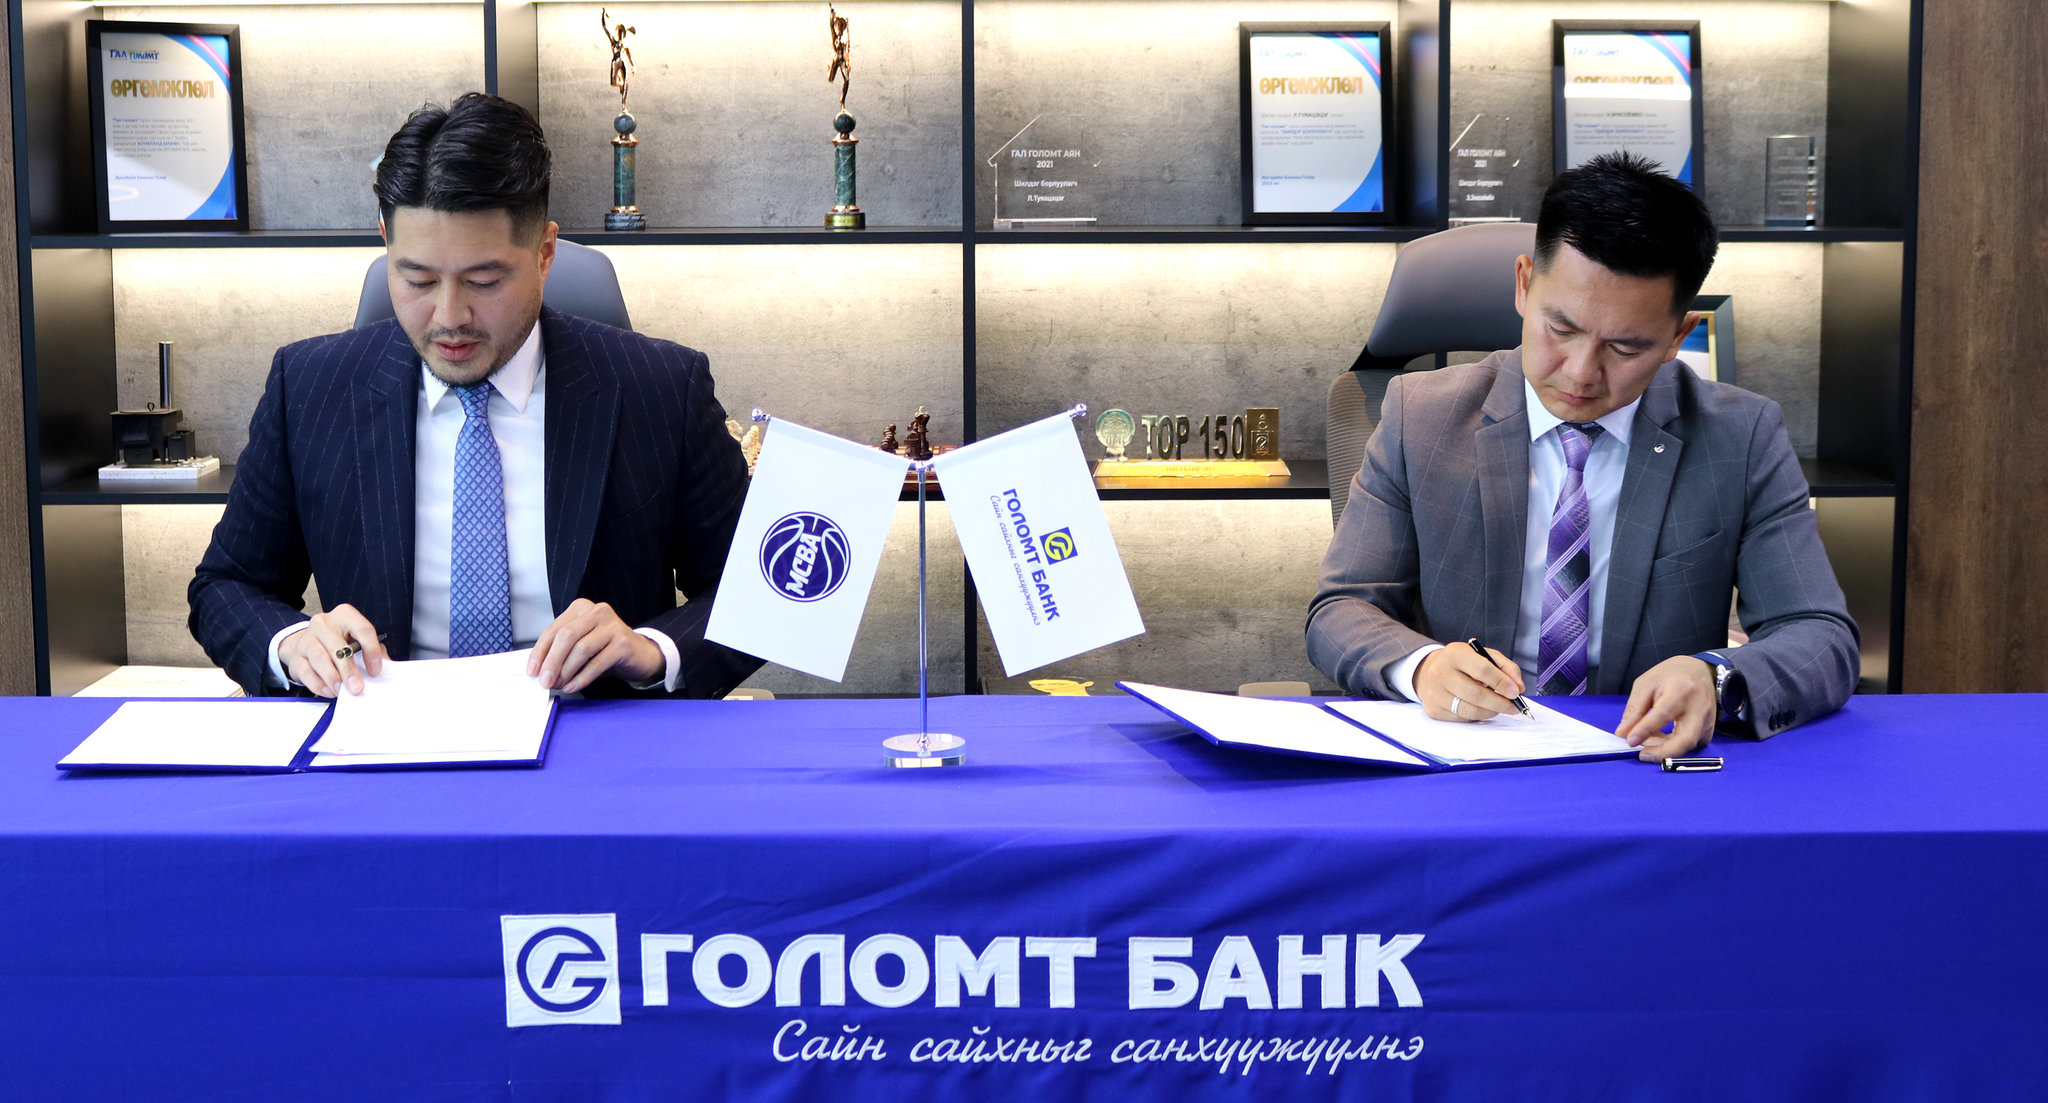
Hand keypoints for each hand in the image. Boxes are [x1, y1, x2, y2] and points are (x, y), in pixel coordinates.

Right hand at [278, 604, 385, 697]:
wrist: (306, 643)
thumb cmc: (338, 642)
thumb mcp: (357, 640)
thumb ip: (373, 651)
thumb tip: (385, 668)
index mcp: (345, 616)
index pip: (362, 629)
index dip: (371, 650)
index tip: (375, 670)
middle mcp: (324, 623)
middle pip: (338, 646)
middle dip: (349, 669)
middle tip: (357, 687)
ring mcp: (307, 639)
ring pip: (319, 657)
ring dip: (332, 677)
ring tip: (342, 691)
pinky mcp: (296, 656)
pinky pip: (306, 671)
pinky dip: (318, 684)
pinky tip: (329, 691)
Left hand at [527, 599, 663, 692]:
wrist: (639, 654)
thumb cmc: (604, 649)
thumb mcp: (580, 642)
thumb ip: (560, 649)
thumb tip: (539, 669)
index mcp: (581, 608)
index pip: (554, 629)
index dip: (540, 651)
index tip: (532, 670)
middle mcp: (597, 612)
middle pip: (566, 637)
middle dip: (551, 662)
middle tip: (545, 681)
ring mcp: (613, 625)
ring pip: (581, 649)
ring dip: (566, 671)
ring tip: (560, 685)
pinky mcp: (624, 642)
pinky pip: (597, 663)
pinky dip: (582, 677)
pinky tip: (573, 686)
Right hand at [1415, 644, 1524, 722]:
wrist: (1428, 671)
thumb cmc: (1460, 663)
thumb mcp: (1483, 655)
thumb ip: (1505, 667)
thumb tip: (1518, 688)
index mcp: (1455, 654)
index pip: (1482, 670)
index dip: (1501, 682)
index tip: (1516, 692)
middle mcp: (1441, 673)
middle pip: (1476, 694)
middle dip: (1500, 703)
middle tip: (1513, 707)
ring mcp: (1435, 693)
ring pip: (1470, 710)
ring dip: (1490, 712)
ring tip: (1499, 708)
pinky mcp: (1433, 709)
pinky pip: (1462, 718)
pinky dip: (1476, 716)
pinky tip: (1480, 709)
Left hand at [1617, 656, 1717, 761]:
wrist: (1701, 671)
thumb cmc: (1670, 676)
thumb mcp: (1646, 684)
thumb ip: (1634, 709)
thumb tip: (1623, 733)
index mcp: (1681, 690)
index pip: (1663, 714)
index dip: (1645, 730)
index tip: (1629, 741)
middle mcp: (1699, 708)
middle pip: (1685, 739)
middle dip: (1662, 752)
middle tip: (1642, 754)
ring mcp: (1707, 721)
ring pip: (1687, 746)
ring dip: (1664, 748)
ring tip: (1647, 738)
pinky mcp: (1709, 730)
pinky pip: (1690, 745)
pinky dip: (1672, 746)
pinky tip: (1660, 737)